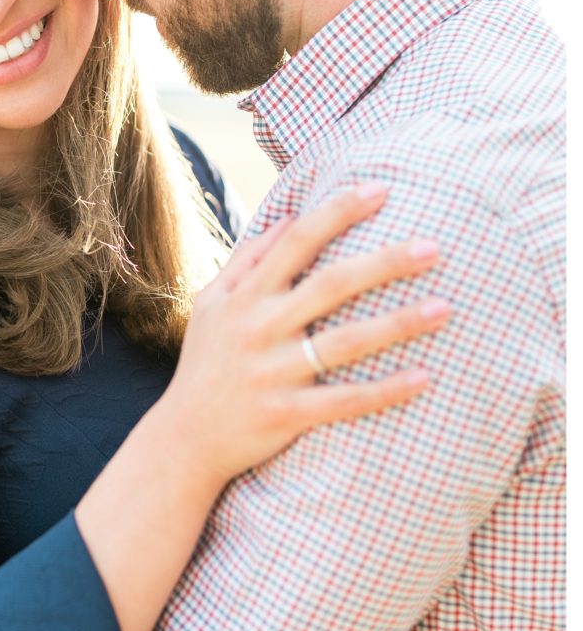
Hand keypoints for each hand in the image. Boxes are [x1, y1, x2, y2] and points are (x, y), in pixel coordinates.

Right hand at [158, 183, 449, 487]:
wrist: (184, 440)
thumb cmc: (207, 364)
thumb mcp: (212, 305)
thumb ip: (247, 260)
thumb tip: (288, 217)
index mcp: (245, 296)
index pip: (296, 241)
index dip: (338, 212)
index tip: (380, 190)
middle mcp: (259, 328)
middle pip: (330, 285)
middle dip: (384, 263)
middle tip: (434, 246)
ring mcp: (273, 373)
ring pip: (344, 342)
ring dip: (397, 324)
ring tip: (445, 307)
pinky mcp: (286, 415)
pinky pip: (345, 401)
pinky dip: (385, 390)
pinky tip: (426, 377)